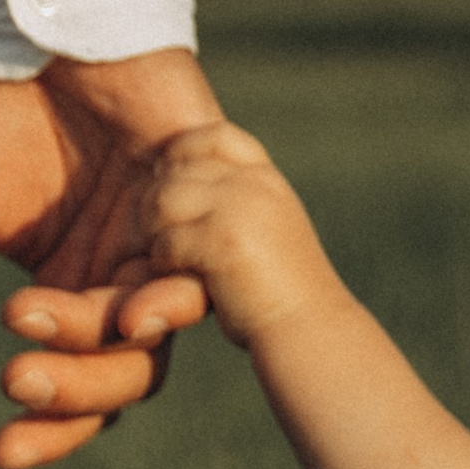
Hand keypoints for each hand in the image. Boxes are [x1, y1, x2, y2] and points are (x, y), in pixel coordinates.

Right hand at [0, 48, 219, 468]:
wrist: (18, 9)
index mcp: (73, 288)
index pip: (78, 382)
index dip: (49, 426)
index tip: (2, 458)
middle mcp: (128, 271)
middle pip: (131, 371)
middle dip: (76, 393)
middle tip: (18, 387)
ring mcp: (168, 230)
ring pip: (164, 324)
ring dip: (115, 347)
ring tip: (56, 341)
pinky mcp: (200, 182)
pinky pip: (201, 257)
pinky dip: (172, 288)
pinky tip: (140, 306)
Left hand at [103, 122, 341, 353]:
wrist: (312, 331)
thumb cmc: (286, 293)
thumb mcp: (269, 230)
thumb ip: (238, 203)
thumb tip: (184, 186)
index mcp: (266, 179)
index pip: (214, 137)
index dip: (182, 154)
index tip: (171, 185)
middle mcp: (255, 184)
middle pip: (177, 169)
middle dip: (161, 203)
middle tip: (168, 236)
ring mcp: (239, 209)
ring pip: (163, 201)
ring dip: (157, 233)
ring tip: (175, 260)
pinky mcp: (220, 241)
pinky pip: (166, 240)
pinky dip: (166, 264)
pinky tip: (181, 280)